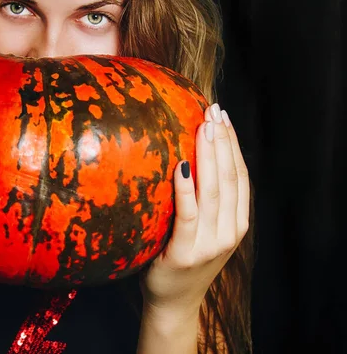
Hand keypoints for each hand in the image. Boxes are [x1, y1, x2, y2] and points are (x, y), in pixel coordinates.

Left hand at [140, 103, 249, 316]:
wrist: (174, 303)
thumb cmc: (183, 257)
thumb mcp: (204, 229)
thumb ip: (206, 199)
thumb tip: (191, 154)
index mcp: (236, 223)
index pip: (240, 176)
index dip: (233, 144)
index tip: (224, 116)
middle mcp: (229, 232)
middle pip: (229, 178)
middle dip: (222, 141)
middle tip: (213, 111)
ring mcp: (209, 244)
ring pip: (213, 191)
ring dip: (210, 156)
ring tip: (203, 127)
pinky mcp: (185, 253)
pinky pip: (187, 214)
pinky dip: (186, 189)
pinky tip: (181, 165)